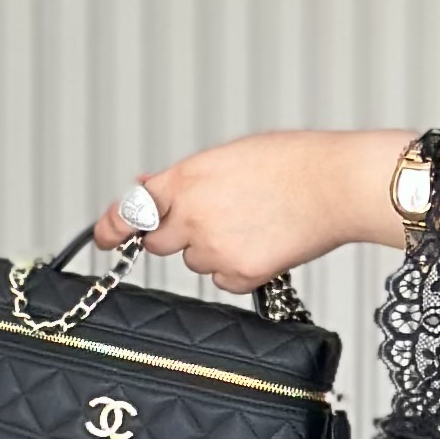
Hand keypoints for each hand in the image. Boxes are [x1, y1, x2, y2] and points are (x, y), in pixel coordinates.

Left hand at [90, 130, 414, 285]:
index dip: (112, 226)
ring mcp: (215, 247)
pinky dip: (241, 270)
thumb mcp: (229, 156)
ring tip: (255, 225)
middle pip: (161, 242)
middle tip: (218, 220)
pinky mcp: (241, 272)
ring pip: (196, 262)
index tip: (104, 237)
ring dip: (215, 251)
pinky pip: (225, 282)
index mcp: (186, 179)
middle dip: (180, 235)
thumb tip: (149, 188)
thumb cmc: (293, 163)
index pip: (132, 208)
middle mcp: (193, 215)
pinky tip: (266, 244)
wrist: (335, 184)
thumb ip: (186, 178)